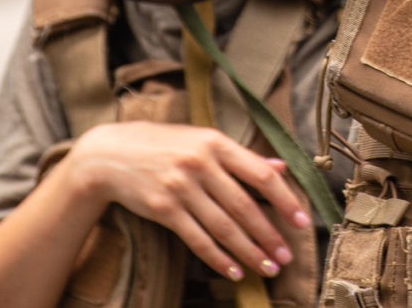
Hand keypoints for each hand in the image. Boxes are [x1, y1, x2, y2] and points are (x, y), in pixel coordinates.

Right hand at [64, 121, 310, 281]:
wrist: (109, 154)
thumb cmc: (165, 144)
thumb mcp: (204, 139)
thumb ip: (243, 156)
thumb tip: (282, 166)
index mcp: (217, 143)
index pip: (261, 175)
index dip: (285, 200)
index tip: (302, 221)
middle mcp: (201, 164)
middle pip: (244, 207)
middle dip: (269, 235)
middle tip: (287, 256)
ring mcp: (181, 188)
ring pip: (223, 227)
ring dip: (249, 251)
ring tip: (268, 268)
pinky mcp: (163, 209)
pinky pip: (197, 239)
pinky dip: (218, 258)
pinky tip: (234, 271)